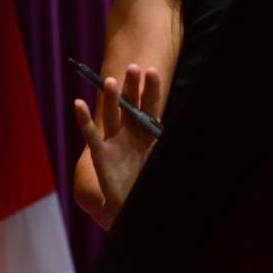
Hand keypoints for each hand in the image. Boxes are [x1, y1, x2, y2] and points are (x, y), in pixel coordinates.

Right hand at [73, 64, 162, 220]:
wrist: (134, 205)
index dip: (151, 90)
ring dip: (110, 98)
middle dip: (132, 87)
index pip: (151, 106)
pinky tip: (78, 103)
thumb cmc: (150, 180)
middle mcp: (131, 132)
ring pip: (111, 115)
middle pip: (131, 105)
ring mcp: (115, 141)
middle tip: (133, 68)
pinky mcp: (100, 154)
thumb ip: (171, 143)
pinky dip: (84, 119)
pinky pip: (91, 134)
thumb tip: (195, 127)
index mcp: (149, 132)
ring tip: (109, 81)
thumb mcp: (164, 158)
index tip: (152, 71)